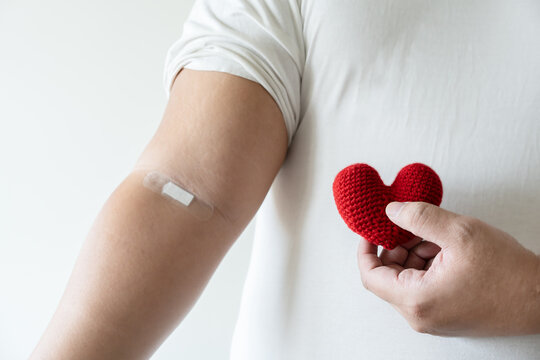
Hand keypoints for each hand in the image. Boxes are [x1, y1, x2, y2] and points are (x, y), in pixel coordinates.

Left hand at [357, 201, 539, 335]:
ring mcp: (433, 319)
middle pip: (388, 276)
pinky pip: (423, 288)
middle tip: (415, 227)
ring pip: (407, 280)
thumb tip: (391, 211)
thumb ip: (419, 217)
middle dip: (397, 247)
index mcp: (417, 300)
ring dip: (415, 254)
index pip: (370, 275)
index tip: (370, 229)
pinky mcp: (446, 316)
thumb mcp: (460, 232)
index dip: (366, 248)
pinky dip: (427, 266)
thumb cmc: (508, 272)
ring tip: (440, 239)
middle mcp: (420, 316)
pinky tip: (448, 252)